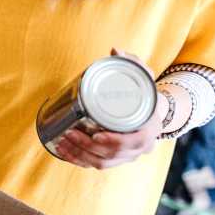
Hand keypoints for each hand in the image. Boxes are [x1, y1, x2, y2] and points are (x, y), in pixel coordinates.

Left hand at [53, 48, 162, 169]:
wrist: (152, 112)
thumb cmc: (145, 94)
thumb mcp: (144, 77)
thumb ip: (132, 63)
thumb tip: (115, 50)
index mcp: (150, 129)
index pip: (133, 142)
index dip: (113, 141)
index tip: (95, 135)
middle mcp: (140, 148)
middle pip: (112, 154)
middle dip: (86, 147)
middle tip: (68, 134)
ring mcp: (128, 156)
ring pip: (101, 162)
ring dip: (79, 155)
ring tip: (62, 142)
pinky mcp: (115, 160)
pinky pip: (96, 165)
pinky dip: (79, 161)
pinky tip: (64, 153)